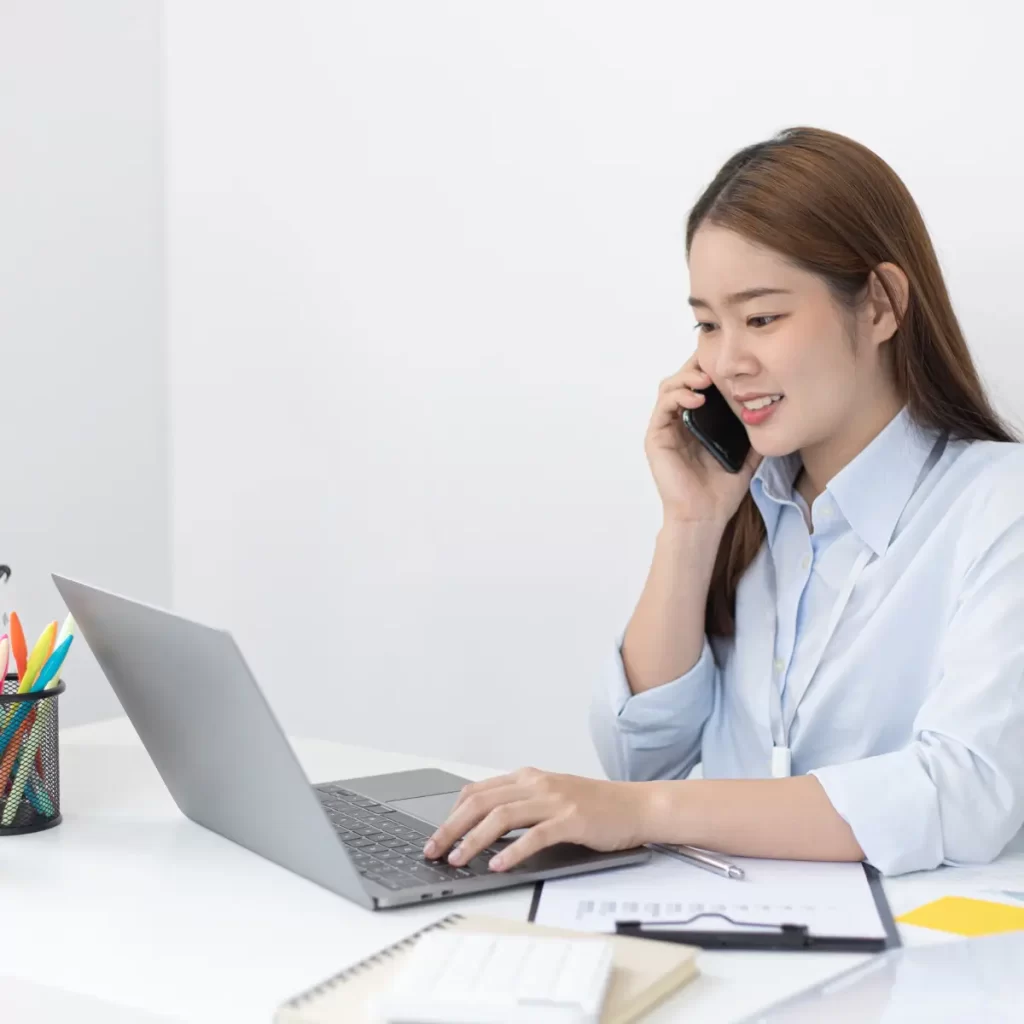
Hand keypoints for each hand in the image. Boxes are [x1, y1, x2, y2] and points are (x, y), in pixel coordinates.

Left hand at [422, 767, 655, 871]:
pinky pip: (535, 835)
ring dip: (474, 840)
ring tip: (458, 860)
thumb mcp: (550, 796)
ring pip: (502, 816)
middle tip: (434, 850)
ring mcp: (554, 800)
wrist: (635, 806)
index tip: (437, 836)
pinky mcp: (572, 820)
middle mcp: (537, 784)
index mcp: (528, 777)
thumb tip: (481, 823)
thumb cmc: (594, 806)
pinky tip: (499, 865)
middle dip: (452, 827)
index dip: (452, 814)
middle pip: (481, 802)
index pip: (477, 791)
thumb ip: (520, 803)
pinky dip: (513, 851)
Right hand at [646, 353, 760, 524]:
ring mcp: (665, 428)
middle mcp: (679, 420)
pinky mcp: (656, 437)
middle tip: (717, 364)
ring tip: (706, 380)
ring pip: (669, 386)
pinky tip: (698, 398)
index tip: (731, 361)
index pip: (700, 383)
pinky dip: (678, 396)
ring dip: (686, 377)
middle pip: (683, 378)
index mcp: (698, 421)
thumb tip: (772, 407)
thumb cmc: (722, 490)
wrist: (705, 516)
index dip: (711, 367)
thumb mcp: (747, 452)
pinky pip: (663, 406)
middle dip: (698, 366)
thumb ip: (753, 430)